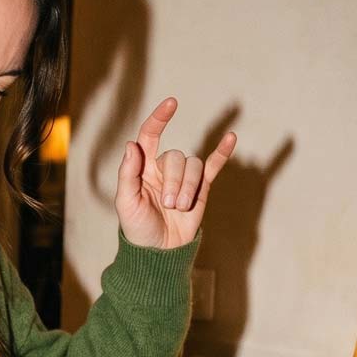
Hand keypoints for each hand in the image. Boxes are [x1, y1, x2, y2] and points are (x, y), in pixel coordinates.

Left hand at [113, 97, 235, 249]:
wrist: (159, 252)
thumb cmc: (138, 229)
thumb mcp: (126, 203)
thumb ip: (128, 174)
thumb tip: (132, 144)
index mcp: (143, 169)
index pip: (150, 136)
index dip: (159, 119)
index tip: (171, 103)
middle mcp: (163, 169)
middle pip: (176, 157)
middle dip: (175, 182)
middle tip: (170, 205)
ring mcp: (183, 178)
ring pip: (193, 166)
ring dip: (189, 187)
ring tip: (180, 208)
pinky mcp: (200, 188)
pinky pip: (212, 166)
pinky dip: (222, 153)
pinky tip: (231, 138)